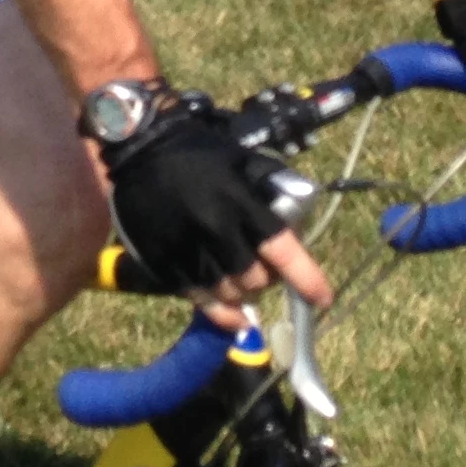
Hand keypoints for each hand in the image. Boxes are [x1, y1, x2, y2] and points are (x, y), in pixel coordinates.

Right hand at [100, 93, 331, 324]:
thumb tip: (295, 228)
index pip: (282, 249)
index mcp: (240, 202)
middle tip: (267, 272)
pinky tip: (236, 318)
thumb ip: (267, 195)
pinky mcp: (165, 262)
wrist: (142, 148)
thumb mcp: (242, 163)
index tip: (323, 298)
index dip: (306, 279)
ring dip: (245, 295)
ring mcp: (188, 248)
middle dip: (268, 280)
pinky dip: (223, 315)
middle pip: (256, 279)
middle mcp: (216, 229)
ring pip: (230, 293)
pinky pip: (201, 301)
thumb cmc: (199, 153)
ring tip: (246, 284)